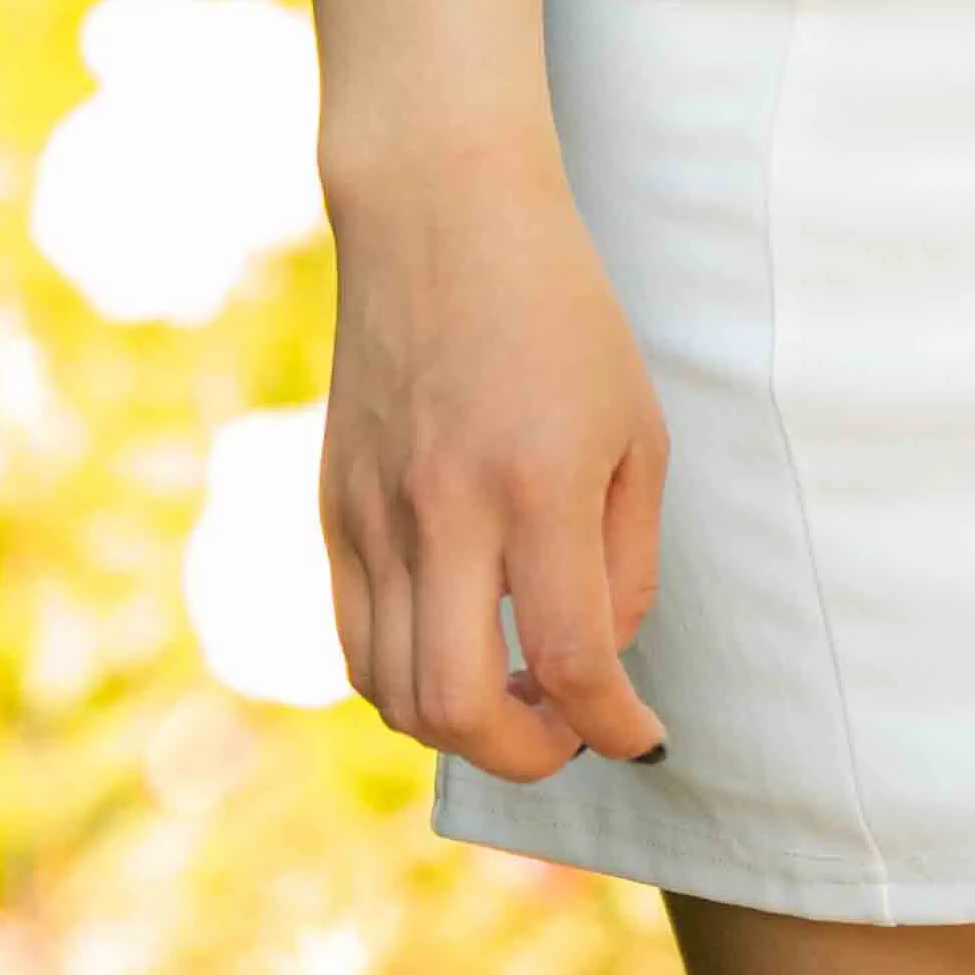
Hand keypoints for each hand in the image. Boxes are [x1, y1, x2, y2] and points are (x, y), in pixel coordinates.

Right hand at [318, 143, 667, 780]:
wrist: (439, 217)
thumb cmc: (562, 314)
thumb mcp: (637, 430)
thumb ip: (626, 561)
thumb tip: (598, 661)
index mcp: (538, 486)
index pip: (575, 662)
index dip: (617, 728)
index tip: (643, 736)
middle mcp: (444, 511)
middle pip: (460, 708)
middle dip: (528, 757)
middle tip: (571, 731)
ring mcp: (373, 515)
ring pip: (394, 692)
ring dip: (463, 728)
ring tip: (518, 693)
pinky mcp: (332, 508)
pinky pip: (354, 642)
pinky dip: (407, 681)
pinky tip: (459, 650)